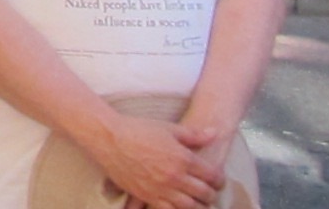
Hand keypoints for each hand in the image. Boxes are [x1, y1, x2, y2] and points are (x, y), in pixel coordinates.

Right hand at [93, 114, 225, 208]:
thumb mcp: (168, 128)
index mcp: (183, 158)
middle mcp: (175, 176)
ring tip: (198, 202)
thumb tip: (214, 133)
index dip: (219, 180)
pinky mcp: (147, 196)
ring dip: (198, 206)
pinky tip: (179, 205)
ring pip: (190, 206)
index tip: (218, 180)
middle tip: (210, 192)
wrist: (109, 138)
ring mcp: (161, 188)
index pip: (212, 176)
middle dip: (211, 194)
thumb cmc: (138, 129)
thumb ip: (194, 134)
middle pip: (204, 193)